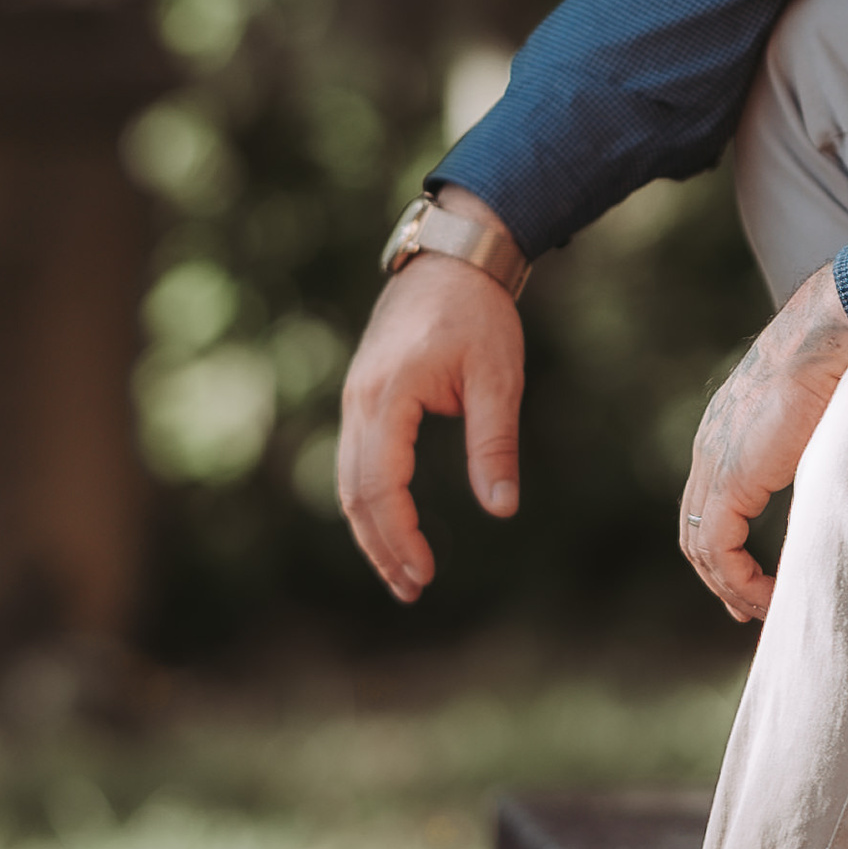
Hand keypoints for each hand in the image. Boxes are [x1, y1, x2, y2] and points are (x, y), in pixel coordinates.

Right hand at [336, 193, 525, 602]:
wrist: (452, 258)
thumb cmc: (480, 314)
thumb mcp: (499, 378)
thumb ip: (494, 443)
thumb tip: (500, 509)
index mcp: (390, 395)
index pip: (382, 486)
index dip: (401, 536)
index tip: (426, 574)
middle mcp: (360, 400)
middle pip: (354, 493)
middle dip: (380, 546)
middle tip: (412, 589)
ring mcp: (355, 397)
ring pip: (347, 479)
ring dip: (369, 529)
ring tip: (401, 570)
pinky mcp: (363, 395)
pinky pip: (354, 460)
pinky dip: (367, 499)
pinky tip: (392, 523)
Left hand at [678, 264, 847, 622]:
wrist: (835, 334)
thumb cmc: (844, 361)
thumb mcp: (825, 416)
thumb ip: (817, 448)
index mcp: (729, 431)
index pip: (710, 502)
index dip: (727, 546)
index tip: (752, 578)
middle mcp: (712, 448)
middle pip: (697, 530)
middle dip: (721, 575)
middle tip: (748, 608)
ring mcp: (716, 463)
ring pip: (703, 546)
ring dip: (731, 585)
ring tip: (763, 610)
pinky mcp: (730, 480)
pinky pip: (718, 548)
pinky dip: (738, 580)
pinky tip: (765, 596)